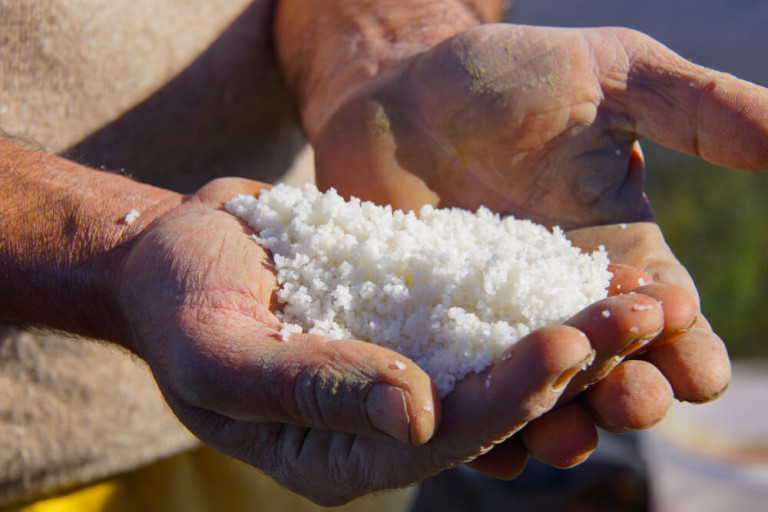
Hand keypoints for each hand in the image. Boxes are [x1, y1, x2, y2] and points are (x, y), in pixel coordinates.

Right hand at [115, 178, 671, 503]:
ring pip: (498, 359)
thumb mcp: (216, 350)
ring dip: (569, 329)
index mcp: (337, 452)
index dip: (506, 396)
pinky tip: (581, 266)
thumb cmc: (178, 304)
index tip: (566, 345)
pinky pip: (477, 312)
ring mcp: (401, 368)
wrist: (177, 252)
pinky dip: (529, 293)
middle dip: (567, 365)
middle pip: (490, 403)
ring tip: (640, 296)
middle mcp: (383, 419)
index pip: (440, 437)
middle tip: (642, 317)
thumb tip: (418, 415)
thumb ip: (306, 387)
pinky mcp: (409, 320)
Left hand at [312, 23, 755, 469]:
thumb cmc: (505, 78)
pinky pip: (456, 385)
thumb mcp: (610, 74)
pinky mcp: (430, 326)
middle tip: (624, 399)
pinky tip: (474, 440)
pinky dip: (469, 416)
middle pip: (610, 371)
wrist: (399, 88)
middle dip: (628, 396)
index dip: (687, 346)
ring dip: (555, 423)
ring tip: (555, 434)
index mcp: (619, 255)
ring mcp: (493, 319)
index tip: (685, 355)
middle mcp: (562, 300)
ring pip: (537, 394)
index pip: (670, 320)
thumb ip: (696, 106)